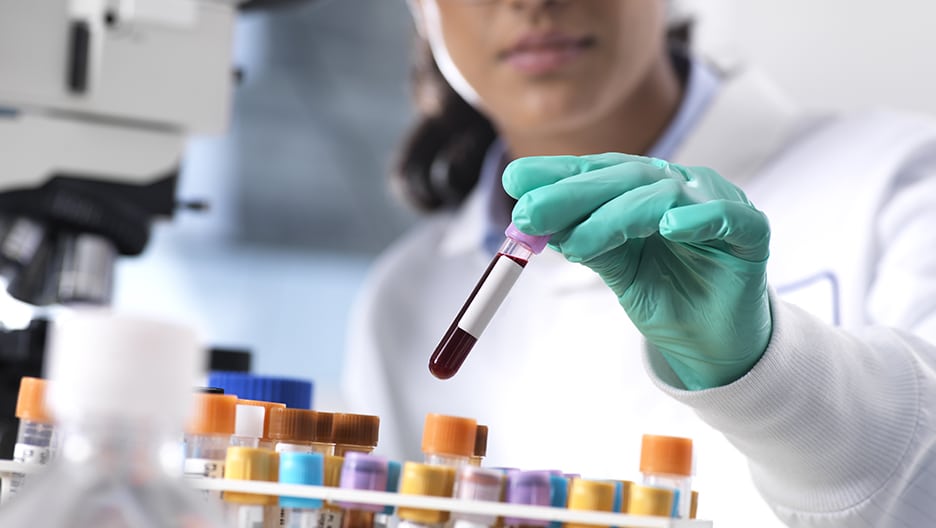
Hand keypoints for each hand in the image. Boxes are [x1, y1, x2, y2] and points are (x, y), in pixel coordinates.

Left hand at [503, 153, 771, 389]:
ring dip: (616, 216)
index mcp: (645, 190)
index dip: (557, 174)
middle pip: (625, 177)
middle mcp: (679, 187)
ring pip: (663, 195)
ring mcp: (716, 205)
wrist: (714, 344)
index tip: (513, 180)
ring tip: (578, 244)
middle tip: (530, 213)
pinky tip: (668, 226)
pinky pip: (726, 217)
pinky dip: (698, 217)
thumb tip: (533, 223)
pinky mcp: (751, 232)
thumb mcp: (615, 269)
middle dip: (572, 194)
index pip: (598, 172)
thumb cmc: (666, 297)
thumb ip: (586, 241)